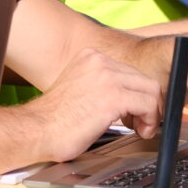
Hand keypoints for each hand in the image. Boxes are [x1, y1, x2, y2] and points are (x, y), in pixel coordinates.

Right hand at [28, 48, 162, 161]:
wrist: (36, 130)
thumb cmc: (55, 119)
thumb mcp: (81, 89)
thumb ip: (102, 85)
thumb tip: (129, 98)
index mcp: (91, 56)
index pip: (130, 71)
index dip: (137, 93)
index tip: (135, 111)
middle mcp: (100, 61)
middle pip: (143, 79)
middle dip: (147, 103)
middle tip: (141, 123)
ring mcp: (107, 77)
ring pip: (150, 90)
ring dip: (151, 112)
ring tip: (141, 128)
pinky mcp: (113, 96)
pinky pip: (148, 104)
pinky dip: (150, 119)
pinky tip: (140, 130)